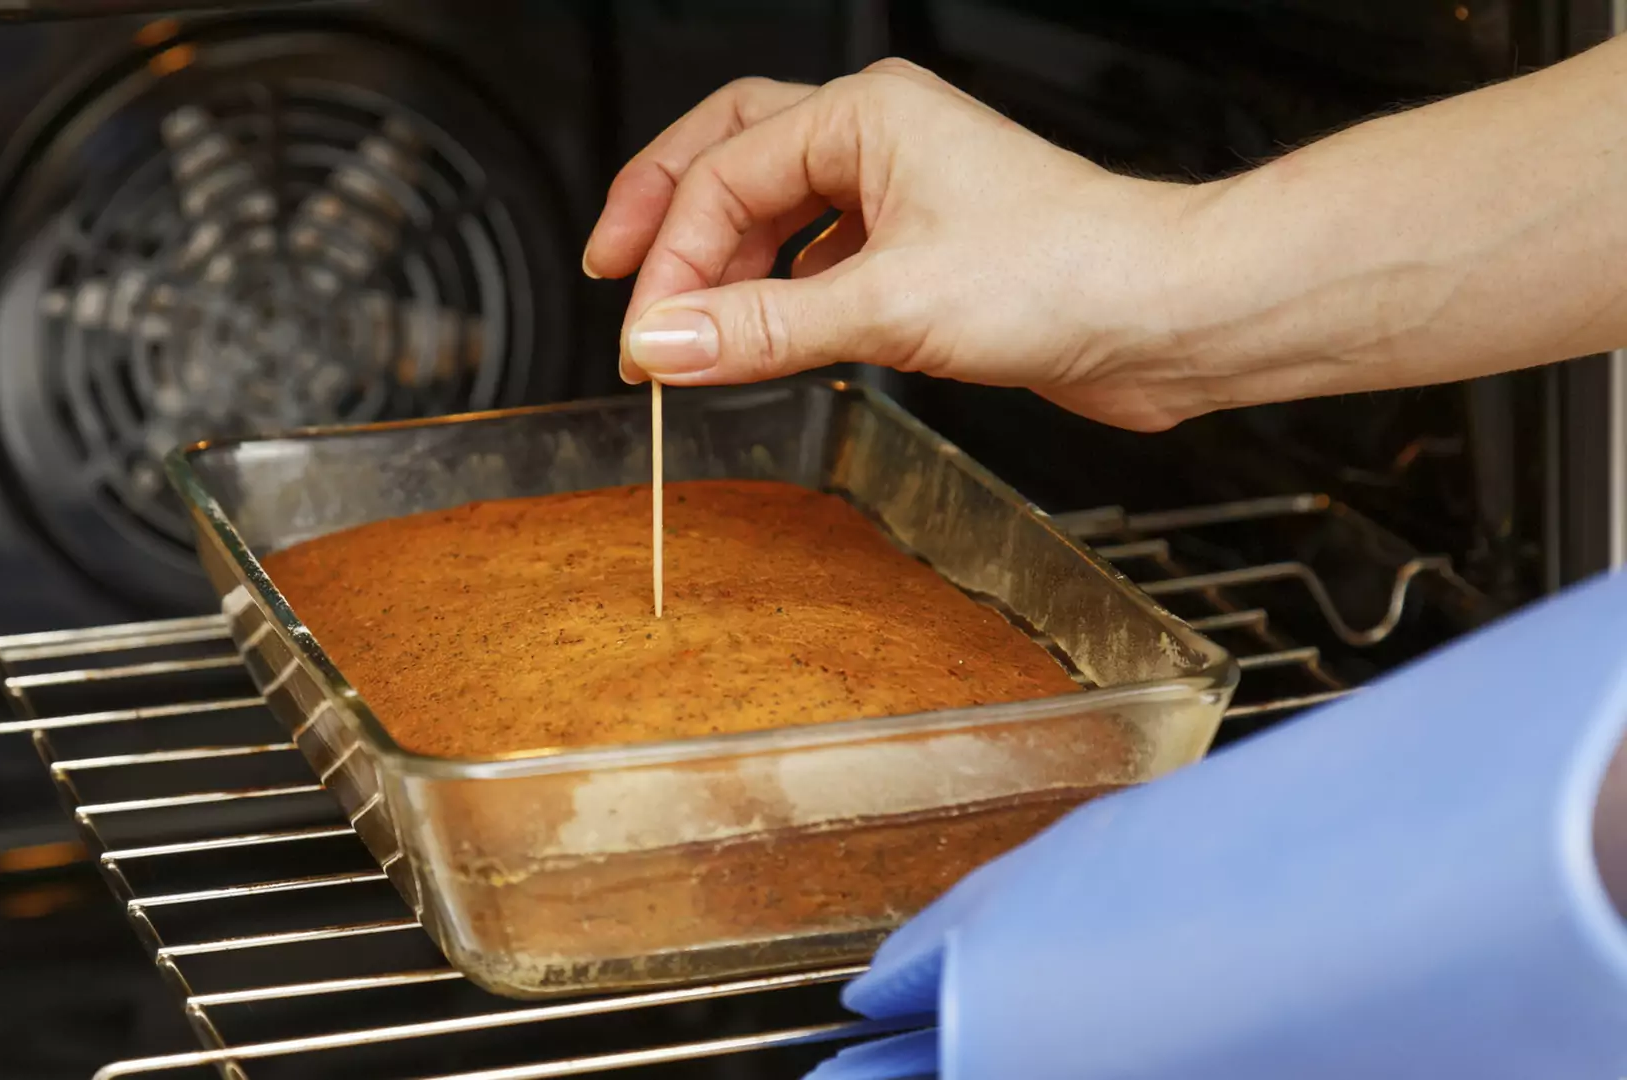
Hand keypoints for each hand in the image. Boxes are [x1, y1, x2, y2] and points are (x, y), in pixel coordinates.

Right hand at [587, 42, 1626, 431]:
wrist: (1170, 317)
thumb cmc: (1068, 272)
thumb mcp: (888, 305)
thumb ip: (762, 328)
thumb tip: (663, 341)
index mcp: (866, 116)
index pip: (724, 174)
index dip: (671, 257)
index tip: (644, 332)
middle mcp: (879, 141)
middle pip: (733, 156)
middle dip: (668, 213)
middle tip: (613, 270)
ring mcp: (902, 194)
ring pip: (777, 210)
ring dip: (725, 262)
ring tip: (685, 320)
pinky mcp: (924, 254)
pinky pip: (821, 260)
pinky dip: (779, 295)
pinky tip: (766, 334)